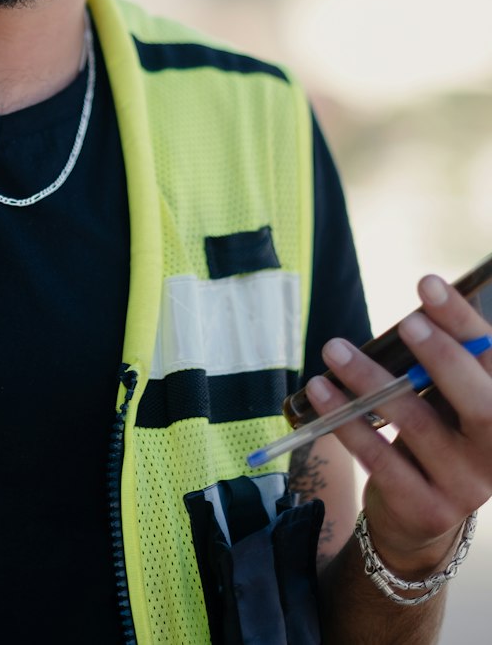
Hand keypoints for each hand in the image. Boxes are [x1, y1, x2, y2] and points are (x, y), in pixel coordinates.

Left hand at [307, 275, 491, 579]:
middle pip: (480, 404)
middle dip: (442, 357)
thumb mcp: (445, 397)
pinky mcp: (425, 508)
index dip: (462, 321)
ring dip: (371, 381)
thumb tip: (421, 299)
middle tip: (407, 322)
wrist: (419, 515)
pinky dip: (347, 421)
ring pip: (418, 425)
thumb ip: (442, 359)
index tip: (428, 283)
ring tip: (334, 349)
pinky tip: (322, 390)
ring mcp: (465, 487)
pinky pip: (381, 458)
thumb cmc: (434, 433)